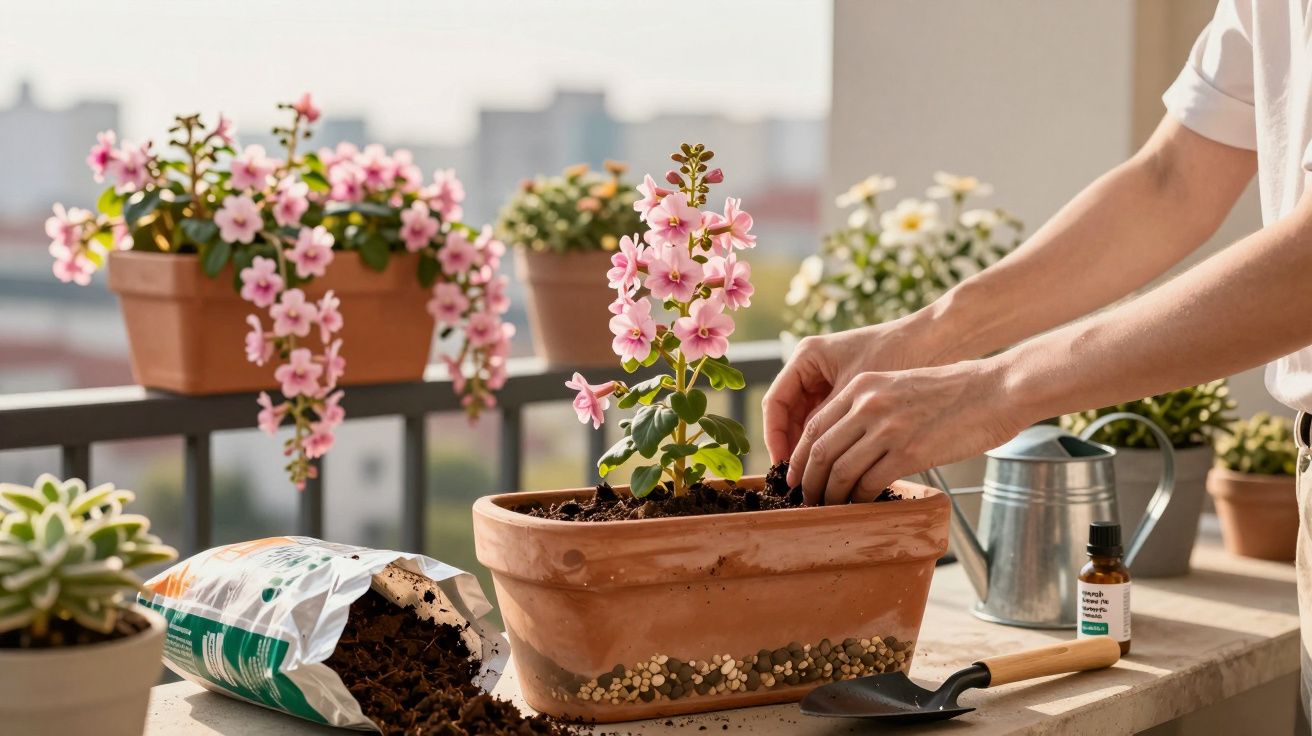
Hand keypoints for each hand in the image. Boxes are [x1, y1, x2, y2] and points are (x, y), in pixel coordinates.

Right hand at [763, 321, 936, 466]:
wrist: (937, 341)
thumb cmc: (898, 354)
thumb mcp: (857, 393)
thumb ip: (829, 422)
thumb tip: (811, 460)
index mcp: (807, 357)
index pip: (775, 402)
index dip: (775, 437)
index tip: (783, 466)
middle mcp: (813, 367)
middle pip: (788, 414)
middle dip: (792, 447)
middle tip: (798, 480)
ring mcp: (829, 378)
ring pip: (808, 421)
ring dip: (810, 449)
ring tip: (815, 478)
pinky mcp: (847, 391)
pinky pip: (829, 421)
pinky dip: (830, 442)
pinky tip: (835, 464)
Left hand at [784, 360, 1025, 504]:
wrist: (996, 390)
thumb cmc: (954, 392)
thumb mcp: (899, 386)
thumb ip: (871, 408)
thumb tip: (849, 444)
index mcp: (862, 386)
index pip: (814, 426)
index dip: (799, 457)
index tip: (798, 476)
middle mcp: (868, 404)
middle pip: (819, 451)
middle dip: (808, 481)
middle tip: (807, 500)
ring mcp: (887, 428)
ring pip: (839, 471)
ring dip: (830, 496)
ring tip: (830, 508)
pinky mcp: (909, 452)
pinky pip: (869, 482)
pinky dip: (860, 499)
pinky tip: (862, 505)